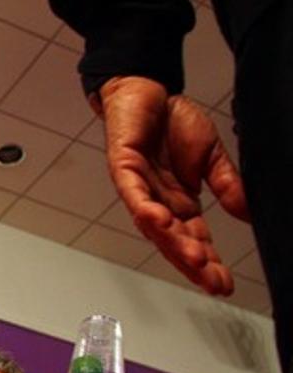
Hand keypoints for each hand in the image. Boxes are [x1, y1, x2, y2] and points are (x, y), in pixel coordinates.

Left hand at [98, 76, 249, 295]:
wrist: (146, 90)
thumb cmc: (171, 122)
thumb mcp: (211, 157)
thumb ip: (227, 185)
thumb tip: (247, 213)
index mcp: (180, 202)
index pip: (195, 240)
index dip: (208, 262)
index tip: (224, 282)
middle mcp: (159, 200)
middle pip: (174, 241)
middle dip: (193, 263)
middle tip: (213, 282)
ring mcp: (139, 187)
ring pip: (154, 224)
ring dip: (172, 242)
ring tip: (194, 259)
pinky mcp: (124, 167)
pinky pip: (133, 193)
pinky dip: (144, 208)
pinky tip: (158, 221)